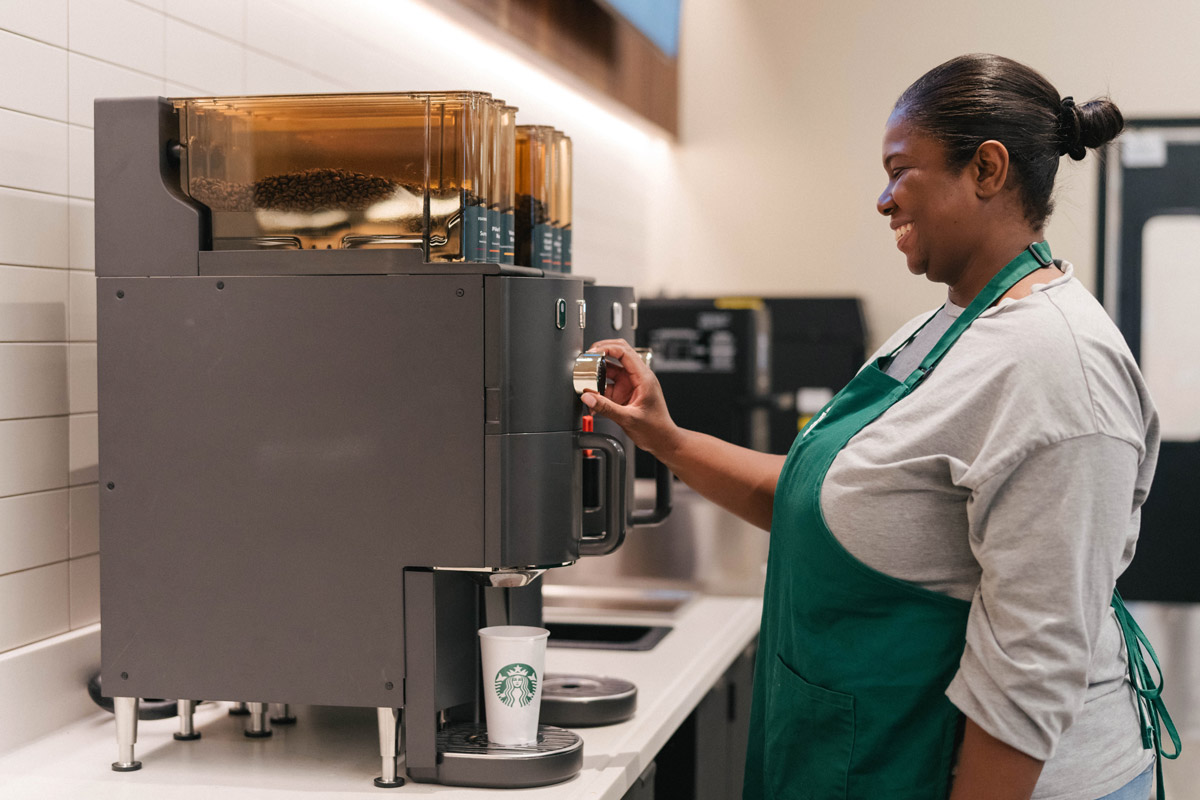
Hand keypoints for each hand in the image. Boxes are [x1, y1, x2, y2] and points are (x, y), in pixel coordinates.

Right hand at [580, 339, 681, 459]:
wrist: (662, 441)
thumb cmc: (656, 429)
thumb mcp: (629, 418)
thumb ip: (606, 408)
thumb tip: (588, 397)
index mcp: (644, 377)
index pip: (625, 352)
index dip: (607, 347)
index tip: (593, 352)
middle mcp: (637, 378)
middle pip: (617, 355)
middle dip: (600, 354)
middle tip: (586, 359)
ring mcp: (630, 385)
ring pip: (609, 371)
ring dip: (597, 375)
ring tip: (586, 383)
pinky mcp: (623, 394)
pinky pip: (607, 386)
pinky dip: (598, 391)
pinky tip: (593, 400)